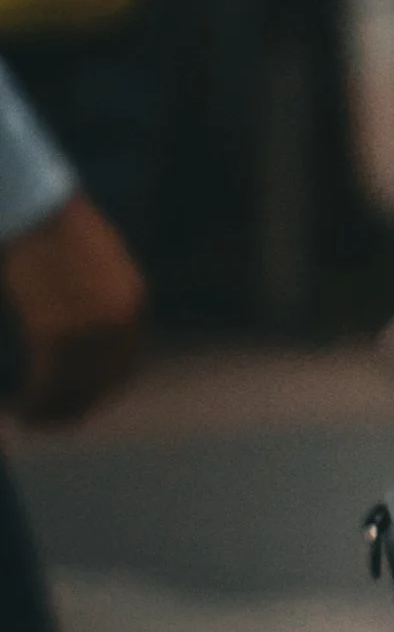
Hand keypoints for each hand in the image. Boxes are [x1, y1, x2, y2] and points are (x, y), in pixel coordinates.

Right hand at [2, 191, 146, 425]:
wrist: (38, 208)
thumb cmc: (57, 230)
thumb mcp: (96, 264)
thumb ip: (100, 300)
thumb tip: (88, 335)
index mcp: (132, 303)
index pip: (125, 364)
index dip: (103, 391)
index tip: (83, 405)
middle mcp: (118, 321)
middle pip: (101, 382)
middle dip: (78, 408)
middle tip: (55, 424)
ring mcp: (89, 327)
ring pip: (73, 387)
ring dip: (54, 411)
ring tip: (33, 423)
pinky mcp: (56, 331)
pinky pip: (48, 380)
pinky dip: (37, 401)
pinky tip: (23, 410)